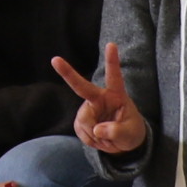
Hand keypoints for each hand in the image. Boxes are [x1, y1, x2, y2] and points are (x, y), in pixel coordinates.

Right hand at [53, 41, 145, 156]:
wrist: (123, 142)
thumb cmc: (131, 132)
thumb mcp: (130, 134)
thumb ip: (117, 131)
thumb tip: (97, 130)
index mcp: (116, 95)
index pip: (114, 76)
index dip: (112, 61)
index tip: (111, 44)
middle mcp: (99, 98)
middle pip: (81, 86)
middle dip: (67, 73)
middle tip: (55, 59)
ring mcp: (88, 108)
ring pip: (84, 121)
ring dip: (95, 134)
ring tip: (107, 138)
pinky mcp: (81, 120)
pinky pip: (81, 131)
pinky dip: (90, 139)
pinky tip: (98, 138)